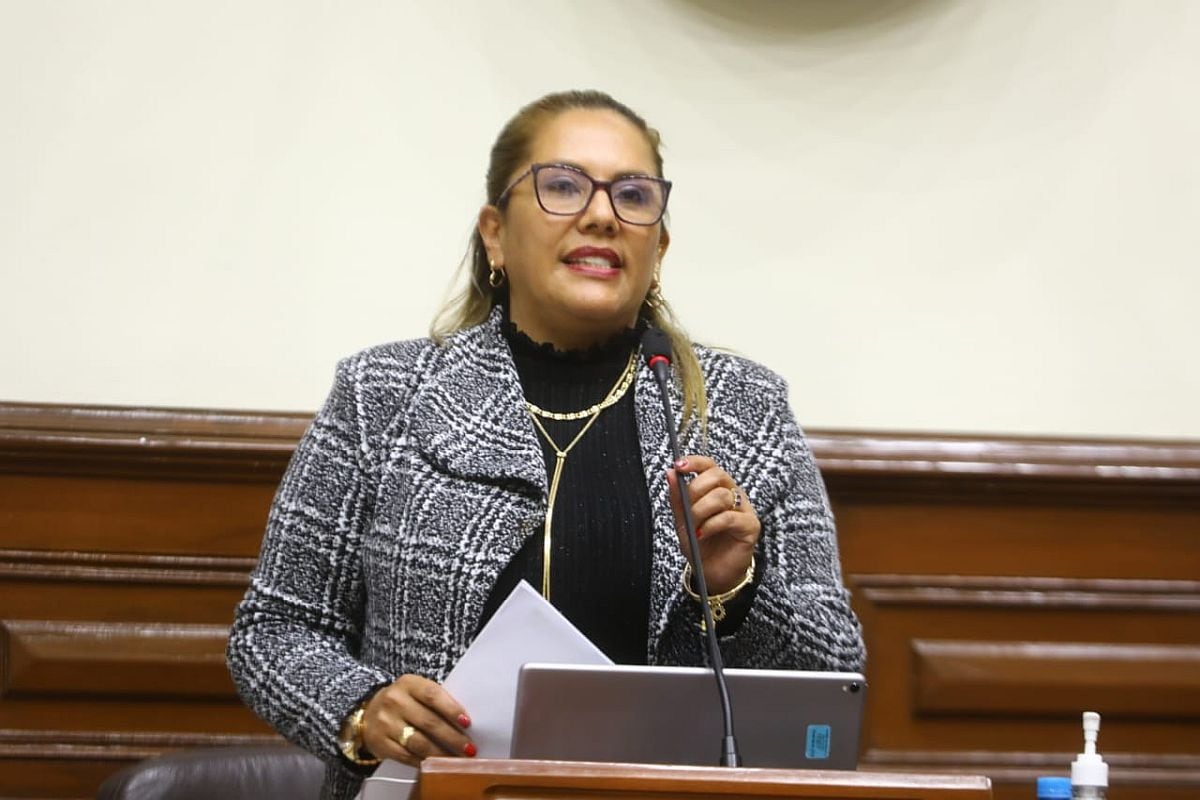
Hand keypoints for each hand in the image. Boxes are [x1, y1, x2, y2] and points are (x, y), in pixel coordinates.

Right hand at [360, 674, 475, 765]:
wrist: (369, 713)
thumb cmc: (403, 701)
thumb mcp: (416, 691)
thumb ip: (436, 700)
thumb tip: (464, 721)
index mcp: (408, 684)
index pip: (433, 695)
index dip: (452, 710)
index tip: (467, 723)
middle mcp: (395, 701)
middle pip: (428, 722)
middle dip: (452, 738)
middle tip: (469, 748)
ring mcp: (386, 723)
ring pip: (419, 742)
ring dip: (441, 753)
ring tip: (456, 759)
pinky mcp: (380, 743)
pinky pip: (406, 756)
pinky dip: (424, 761)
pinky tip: (436, 764)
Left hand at [666, 455, 759, 593]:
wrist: (711, 571)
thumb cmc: (700, 543)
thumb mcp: (682, 519)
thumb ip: (678, 497)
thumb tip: (670, 473)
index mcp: (717, 488)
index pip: (710, 465)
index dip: (695, 462)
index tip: (679, 465)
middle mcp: (733, 494)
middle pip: (717, 476)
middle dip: (696, 490)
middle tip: (687, 509)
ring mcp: (744, 509)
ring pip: (721, 496)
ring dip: (701, 512)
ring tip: (694, 527)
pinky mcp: (751, 526)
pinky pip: (729, 517)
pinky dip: (711, 525)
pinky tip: (702, 534)